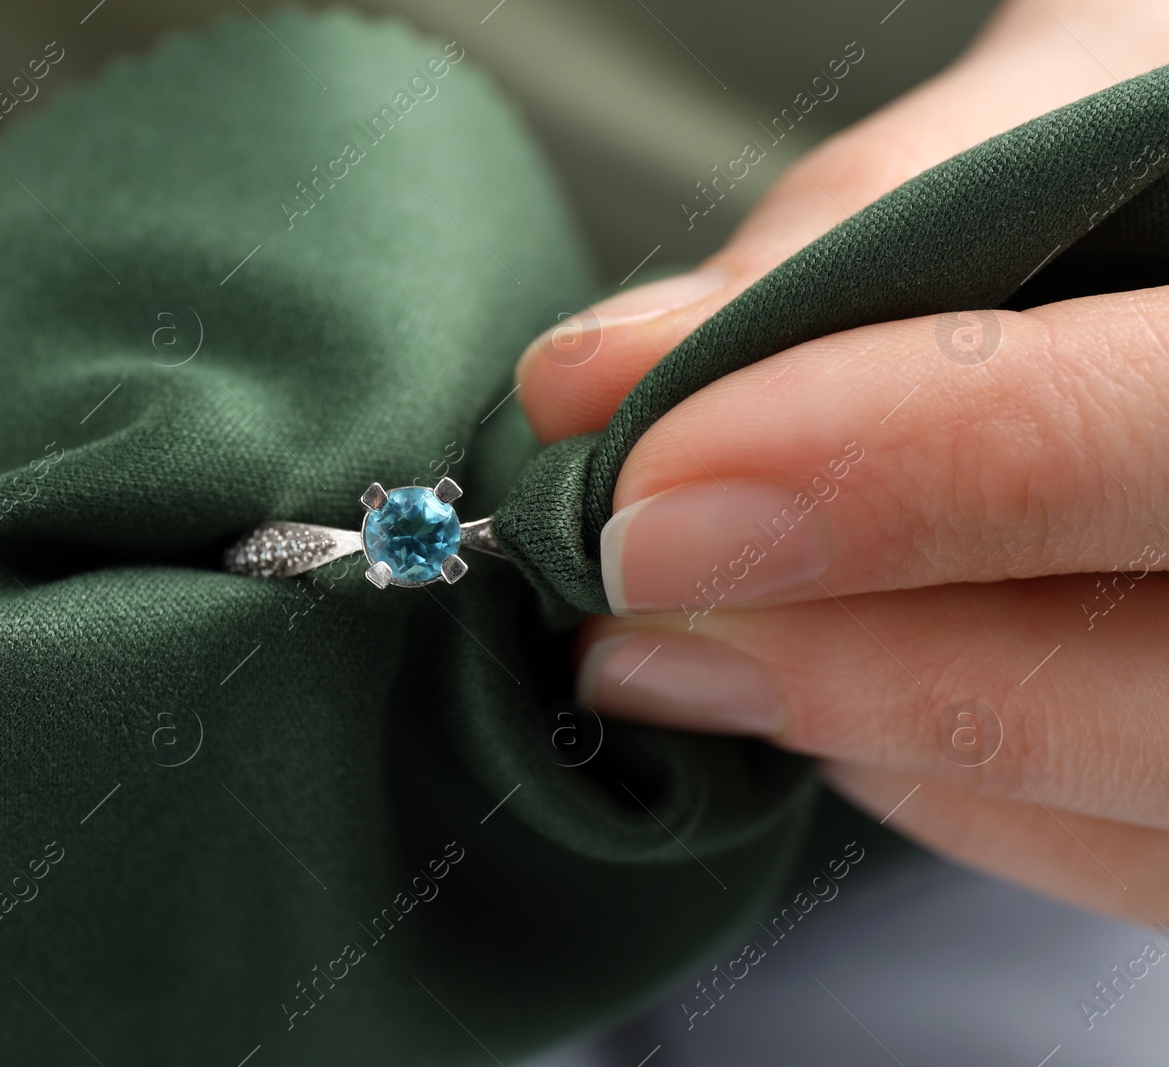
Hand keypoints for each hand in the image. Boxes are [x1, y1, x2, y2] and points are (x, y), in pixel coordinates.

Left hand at [517, 0, 1168, 925]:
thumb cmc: (1160, 151)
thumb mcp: (1054, 115)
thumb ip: (855, 233)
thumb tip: (604, 380)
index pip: (1153, 442)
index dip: (895, 474)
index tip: (657, 488)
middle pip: (1144, 694)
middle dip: (848, 658)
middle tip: (637, 591)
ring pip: (1121, 807)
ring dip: (864, 734)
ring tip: (680, 643)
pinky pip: (1112, 857)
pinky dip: (939, 789)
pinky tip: (821, 695)